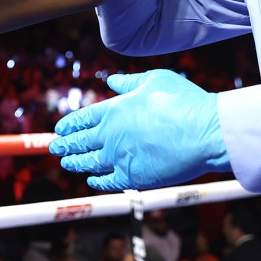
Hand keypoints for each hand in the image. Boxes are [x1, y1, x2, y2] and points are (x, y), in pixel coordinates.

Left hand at [48, 69, 229, 190]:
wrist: (206, 132)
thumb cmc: (185, 102)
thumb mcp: (154, 79)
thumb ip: (129, 82)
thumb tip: (111, 80)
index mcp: (113, 110)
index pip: (82, 118)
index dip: (69, 124)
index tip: (60, 129)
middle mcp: (110, 134)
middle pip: (80, 141)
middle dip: (65, 145)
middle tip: (54, 148)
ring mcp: (119, 157)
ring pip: (89, 162)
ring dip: (76, 163)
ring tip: (66, 163)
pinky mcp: (133, 176)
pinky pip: (108, 181)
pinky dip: (97, 181)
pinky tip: (92, 180)